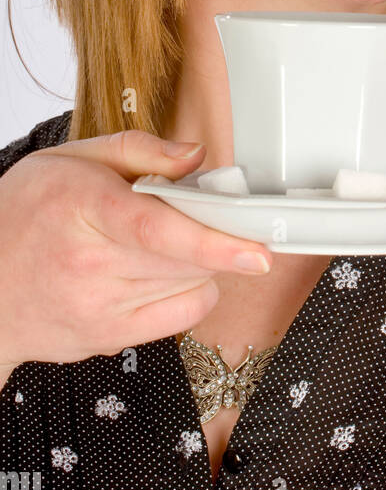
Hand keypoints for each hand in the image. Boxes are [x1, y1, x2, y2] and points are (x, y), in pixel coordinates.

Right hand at [0, 130, 273, 369]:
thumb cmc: (22, 214)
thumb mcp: (70, 158)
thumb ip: (139, 149)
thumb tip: (195, 155)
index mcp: (81, 208)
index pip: (158, 229)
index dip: (214, 240)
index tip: (257, 249)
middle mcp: (88, 265)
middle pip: (185, 259)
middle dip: (211, 234)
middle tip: (202, 212)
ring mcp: (97, 309)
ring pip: (189, 287)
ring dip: (199, 262)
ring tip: (166, 241)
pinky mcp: (106, 340)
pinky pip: (179, 317)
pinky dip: (190, 291)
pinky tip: (165, 272)